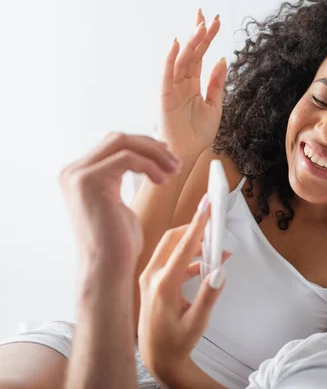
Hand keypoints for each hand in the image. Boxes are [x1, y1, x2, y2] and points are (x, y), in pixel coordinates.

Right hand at [60, 133, 180, 270]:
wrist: (108, 267)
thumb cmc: (117, 243)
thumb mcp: (118, 203)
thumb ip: (120, 178)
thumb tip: (143, 160)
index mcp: (79, 174)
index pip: (113, 144)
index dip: (144, 146)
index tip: (167, 157)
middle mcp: (74, 171)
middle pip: (118, 138)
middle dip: (151, 146)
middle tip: (174, 162)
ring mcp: (78, 175)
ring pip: (123, 143)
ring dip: (154, 154)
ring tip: (173, 170)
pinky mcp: (89, 181)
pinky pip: (127, 158)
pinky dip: (150, 166)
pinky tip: (162, 181)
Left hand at [138, 195, 229, 382]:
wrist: (156, 358)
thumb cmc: (175, 343)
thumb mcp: (197, 322)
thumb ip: (209, 296)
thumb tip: (220, 272)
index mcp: (162, 285)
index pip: (183, 246)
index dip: (198, 224)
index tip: (207, 207)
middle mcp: (152, 277)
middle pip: (173, 239)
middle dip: (195, 228)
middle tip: (214, 221)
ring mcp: (149, 278)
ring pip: (171, 247)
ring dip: (194, 243)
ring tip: (217, 248)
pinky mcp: (152, 281)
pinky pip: (171, 259)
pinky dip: (189, 256)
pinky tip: (207, 263)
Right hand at [160, 9, 226, 159]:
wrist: (188, 154)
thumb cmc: (198, 134)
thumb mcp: (214, 106)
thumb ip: (217, 83)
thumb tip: (221, 60)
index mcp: (194, 85)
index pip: (201, 56)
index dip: (207, 39)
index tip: (214, 22)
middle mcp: (183, 83)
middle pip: (191, 53)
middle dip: (199, 34)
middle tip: (207, 16)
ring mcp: (173, 88)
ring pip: (182, 60)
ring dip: (190, 43)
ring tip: (200, 26)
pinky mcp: (165, 97)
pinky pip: (167, 75)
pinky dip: (171, 60)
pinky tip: (177, 45)